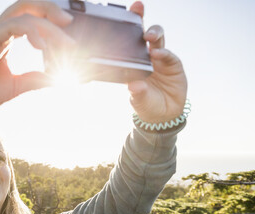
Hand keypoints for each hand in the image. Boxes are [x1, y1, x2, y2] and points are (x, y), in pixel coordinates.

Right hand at [0, 0, 74, 116]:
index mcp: (5, 37)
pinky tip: (42, 46)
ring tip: (63, 43)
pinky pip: (12, 26)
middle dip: (50, 10)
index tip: (68, 32)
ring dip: (47, 26)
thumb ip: (36, 79)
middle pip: (27, 5)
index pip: (30, 16)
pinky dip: (31, 32)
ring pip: (23, 14)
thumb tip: (57, 78)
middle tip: (69, 23)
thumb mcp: (17, 86)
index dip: (50, 18)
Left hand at [127, 1, 187, 123]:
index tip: (123, 14)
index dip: (127, 27)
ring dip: (154, 34)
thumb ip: (137, 92)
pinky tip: (158, 54)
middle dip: (141, 21)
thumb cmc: (146, 105)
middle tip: (137, 14)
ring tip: (149, 37)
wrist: (164, 116)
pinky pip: (168, 56)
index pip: (128, 42)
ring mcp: (160, 60)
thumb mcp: (139, 100)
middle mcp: (145, 58)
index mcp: (133, 63)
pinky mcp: (173, 64)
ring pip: (158, 40)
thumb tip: (134, 86)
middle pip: (144, 35)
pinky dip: (163, 54)